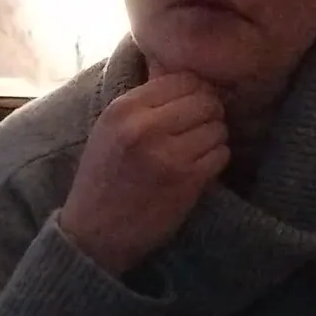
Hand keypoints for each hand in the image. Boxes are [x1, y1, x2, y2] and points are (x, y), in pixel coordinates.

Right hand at [59, 72, 228, 275]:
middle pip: (205, 101)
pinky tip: (201, 168)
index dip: (197, 91)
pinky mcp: (186, 181)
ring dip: (215, 139)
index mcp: (124, 109)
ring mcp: (167, 155)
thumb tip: (190, 80)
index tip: (194, 106)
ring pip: (217, 128)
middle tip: (202, 129)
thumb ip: (144, 103)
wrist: (94, 235)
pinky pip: (221, 155)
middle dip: (210, 114)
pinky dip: (217, 160)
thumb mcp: (109, 130)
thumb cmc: (103, 179)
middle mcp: (145, 127)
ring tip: (199, 151)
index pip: (183, 80)